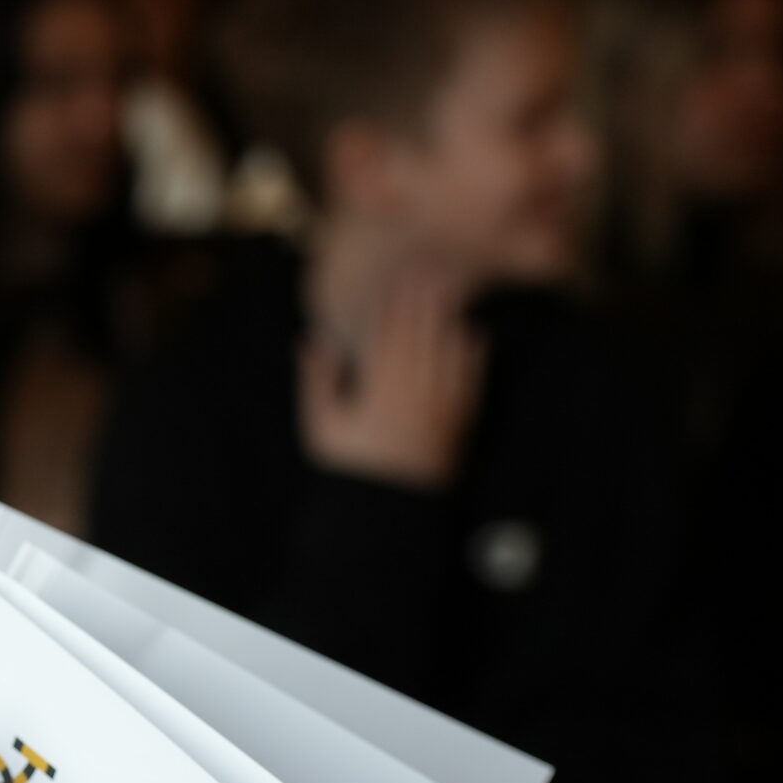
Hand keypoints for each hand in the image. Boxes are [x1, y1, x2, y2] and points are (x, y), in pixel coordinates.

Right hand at [299, 273, 485, 489]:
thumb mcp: (321, 424)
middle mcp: (412, 399)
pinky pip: (468, 384)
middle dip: (422, 307)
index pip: (387, 342)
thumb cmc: (349, 464)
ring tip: (449, 294)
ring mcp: (438, 411)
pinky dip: (471, 359)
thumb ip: (317, 379)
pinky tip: (473, 337)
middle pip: (419, 342)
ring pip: (446, 357)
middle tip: (428, 274)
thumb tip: (309, 341)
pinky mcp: (456, 424)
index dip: (392, 310)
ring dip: (447, 323)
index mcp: (378, 396)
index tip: (396, 284)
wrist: (386, 508)